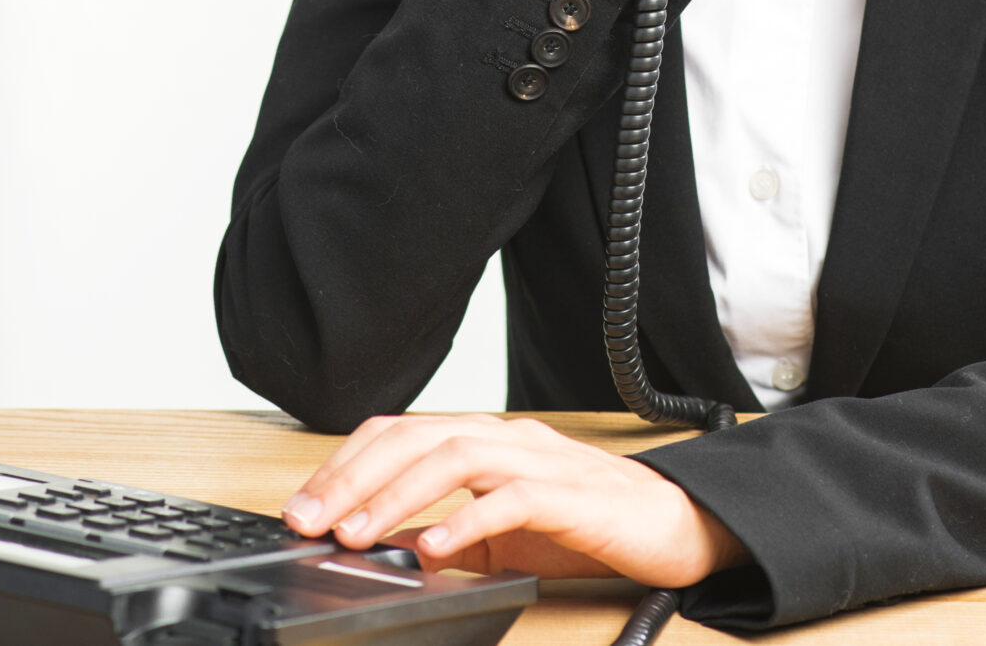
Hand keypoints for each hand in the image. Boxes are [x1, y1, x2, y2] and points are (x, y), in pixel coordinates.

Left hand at [280, 413, 746, 585]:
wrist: (680, 526)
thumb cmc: (594, 525)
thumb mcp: (507, 535)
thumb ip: (456, 536)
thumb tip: (397, 551)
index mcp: (489, 442)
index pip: (402, 434)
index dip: (348, 464)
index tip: (305, 506)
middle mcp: (510, 439)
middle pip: (419, 436)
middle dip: (356, 477)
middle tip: (311, 520)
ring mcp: (542, 462)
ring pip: (457, 455)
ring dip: (399, 495)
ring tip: (359, 534)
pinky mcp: (574, 494)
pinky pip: (514, 498)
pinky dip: (470, 520)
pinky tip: (436, 547)